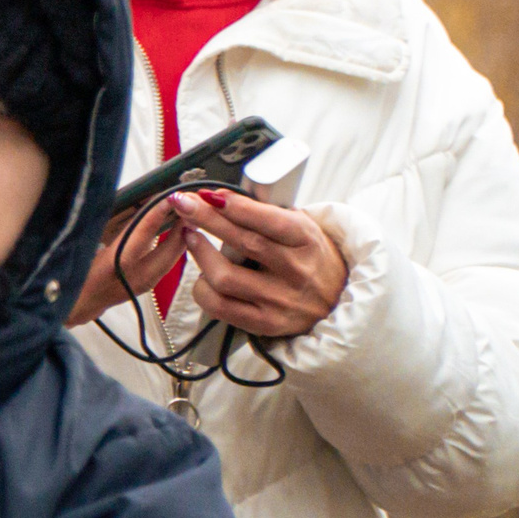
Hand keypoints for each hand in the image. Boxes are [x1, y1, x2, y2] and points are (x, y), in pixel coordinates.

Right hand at [67, 199, 190, 325]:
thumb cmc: (74, 273)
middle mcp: (135, 276)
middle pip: (170, 249)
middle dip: (182, 224)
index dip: (157, 212)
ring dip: (181, 235)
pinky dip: (174, 245)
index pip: (143, 233)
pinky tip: (176, 232)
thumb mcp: (83, 248)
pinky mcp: (147, 285)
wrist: (76, 306)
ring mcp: (145, 283)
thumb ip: (105, 229)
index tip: (169, 196)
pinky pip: (167, 262)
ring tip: (187, 214)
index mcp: (115, 264)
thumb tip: (129, 207)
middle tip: (188, 203)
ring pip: (173, 257)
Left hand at [177, 189, 349, 338]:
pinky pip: (220, 307)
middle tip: (182, 203)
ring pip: (225, 276)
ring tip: (191, 236)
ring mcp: (281, 301)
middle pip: (242, 242)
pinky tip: (202, 275)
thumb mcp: (297, 225)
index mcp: (306, 240)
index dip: (236, 206)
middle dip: (206, 218)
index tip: (209, 194)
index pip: (269, 221)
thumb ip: (261, 211)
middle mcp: (296, 272)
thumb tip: (216, 197)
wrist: (336, 300)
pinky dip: (202, 288)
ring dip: (200, 253)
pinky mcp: (266, 323)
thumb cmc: (307, 254)